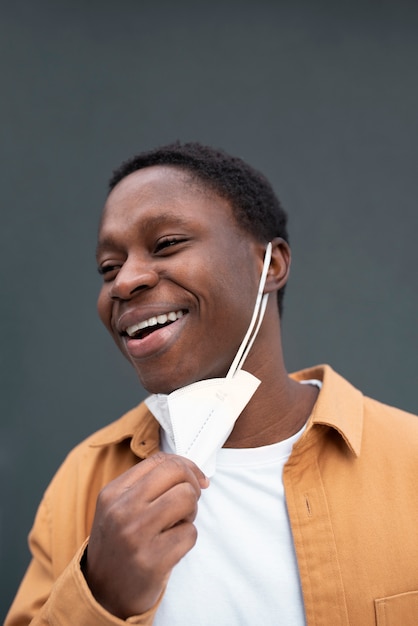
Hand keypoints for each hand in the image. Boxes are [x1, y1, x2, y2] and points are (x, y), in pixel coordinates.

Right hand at [84, 452, 208, 618]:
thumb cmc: (119, 544)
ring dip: (191, 512)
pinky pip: (190, 534)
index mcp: (113, 493)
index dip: (186, 465)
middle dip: (192, 485)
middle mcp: (122, 511)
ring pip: (187, 499)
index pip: (159, 461)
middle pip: (176, 474)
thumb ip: (147, 484)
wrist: (103, 593)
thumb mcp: (118, 507)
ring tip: (178, 524)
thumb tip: (190, 469)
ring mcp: (136, 536)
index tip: (196, 478)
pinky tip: (171, 547)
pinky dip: (187, 539)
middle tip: (187, 502)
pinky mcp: (152, 561)